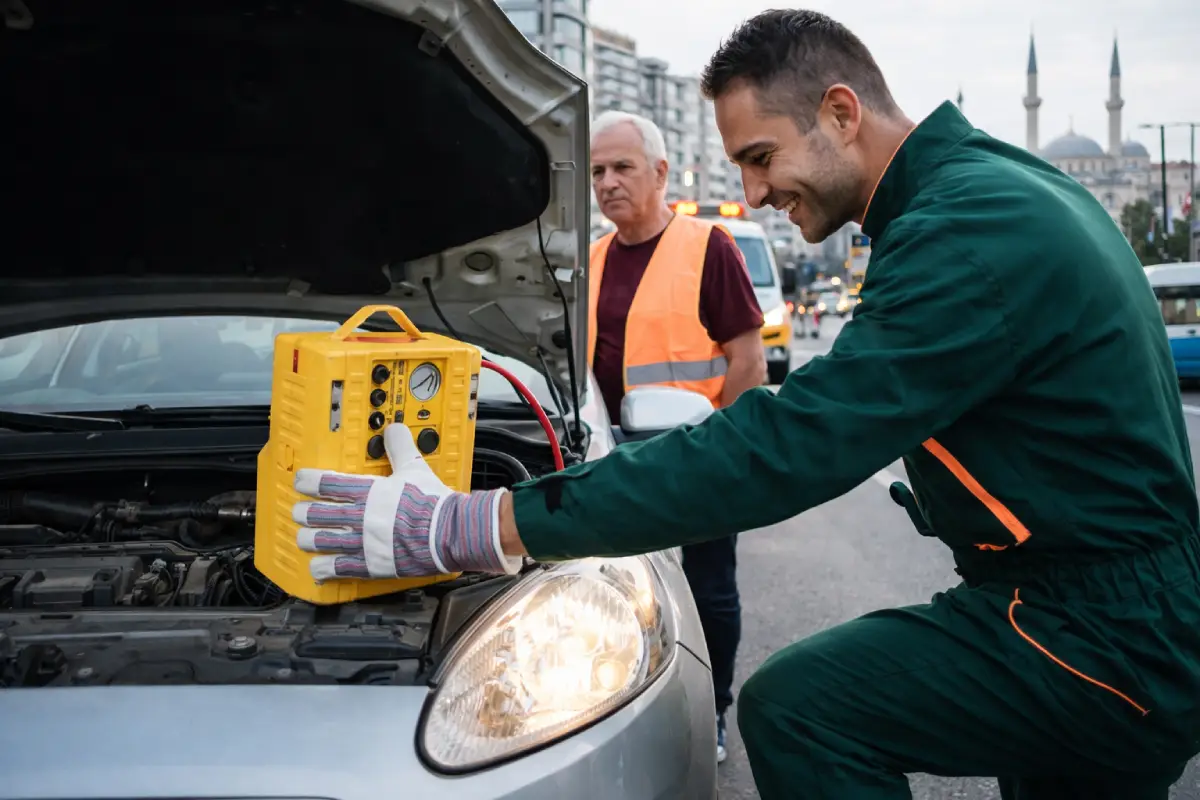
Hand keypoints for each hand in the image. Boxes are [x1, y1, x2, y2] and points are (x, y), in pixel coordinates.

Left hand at [291, 424, 523, 580]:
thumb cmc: (433, 502)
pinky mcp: (370, 565)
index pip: (326, 484)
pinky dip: (323, 569)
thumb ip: (400, 448)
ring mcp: (362, 543)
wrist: (448, 532)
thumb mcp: (416, 468)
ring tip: (304, 537)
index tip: (300, 481)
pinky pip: (338, 568)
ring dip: (307, 539)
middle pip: (316, 514)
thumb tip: (394, 430)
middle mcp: (359, 517)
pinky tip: (317, 568)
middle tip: (301, 511)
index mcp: (368, 491)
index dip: (307, 482)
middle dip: (303, 512)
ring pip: (319, 541)